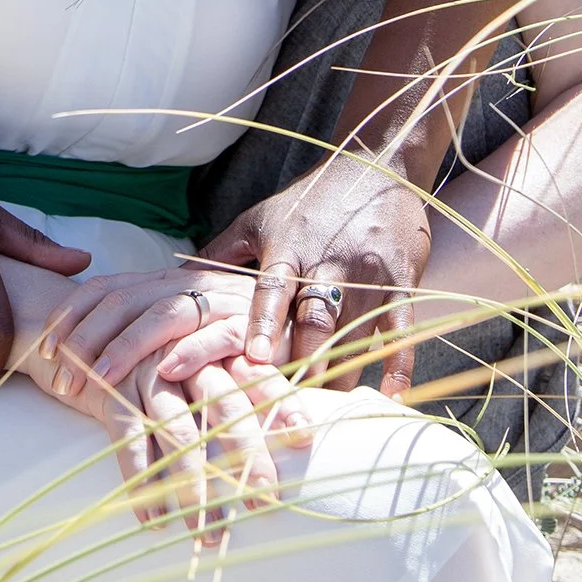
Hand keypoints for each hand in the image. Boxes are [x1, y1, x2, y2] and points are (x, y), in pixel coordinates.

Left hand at [37, 268, 262, 398]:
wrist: (295, 320)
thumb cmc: (226, 332)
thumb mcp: (178, 324)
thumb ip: (140, 326)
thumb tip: (86, 351)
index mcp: (160, 281)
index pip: (104, 288)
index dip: (70, 317)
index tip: (43, 352)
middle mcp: (184, 284)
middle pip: (123, 300)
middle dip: (86, 340)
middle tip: (61, 381)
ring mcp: (217, 302)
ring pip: (162, 315)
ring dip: (126, 348)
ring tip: (99, 380)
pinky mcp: (249, 327)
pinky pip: (217, 336)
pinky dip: (191, 352)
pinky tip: (167, 372)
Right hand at [99, 352, 303, 539]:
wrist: (84, 332)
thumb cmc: (156, 356)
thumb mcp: (198, 357)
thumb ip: (237, 383)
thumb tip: (286, 433)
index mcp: (215, 345)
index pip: (257, 373)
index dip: (282, 402)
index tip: (305, 437)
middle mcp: (187, 355)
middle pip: (224, 403)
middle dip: (247, 453)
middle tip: (265, 498)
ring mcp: (148, 373)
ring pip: (179, 430)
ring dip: (193, 484)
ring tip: (206, 531)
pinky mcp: (113, 392)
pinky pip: (131, 440)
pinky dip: (141, 480)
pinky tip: (153, 519)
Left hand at [203, 149, 431, 395]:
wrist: (378, 168)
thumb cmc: (311, 200)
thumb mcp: (262, 218)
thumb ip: (222, 252)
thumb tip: (179, 282)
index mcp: (288, 247)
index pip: (272, 288)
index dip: (262, 323)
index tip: (253, 358)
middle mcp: (328, 262)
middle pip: (314, 321)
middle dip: (301, 364)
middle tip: (286, 406)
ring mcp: (368, 274)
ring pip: (352, 333)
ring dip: (338, 374)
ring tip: (322, 413)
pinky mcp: (403, 282)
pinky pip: (400, 330)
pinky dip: (397, 366)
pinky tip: (390, 398)